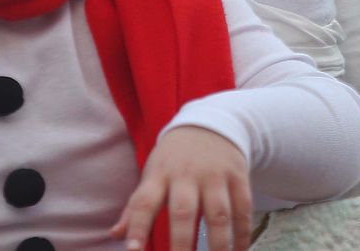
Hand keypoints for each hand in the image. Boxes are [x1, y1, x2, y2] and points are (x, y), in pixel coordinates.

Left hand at [110, 125, 251, 250]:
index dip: (137, 228)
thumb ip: (136, 207)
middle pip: (184, 212)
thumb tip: (115, 235)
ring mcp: (215, 175)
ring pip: (219, 214)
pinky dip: (243, 233)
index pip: (144, 203)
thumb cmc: (174, 158)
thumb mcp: (152, 174)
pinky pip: (243, 208)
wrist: (210, 123)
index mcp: (160, 175)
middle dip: (181, 244)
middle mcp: (187, 175)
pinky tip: (240, 250)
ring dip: (219, 244)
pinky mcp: (238, 176)